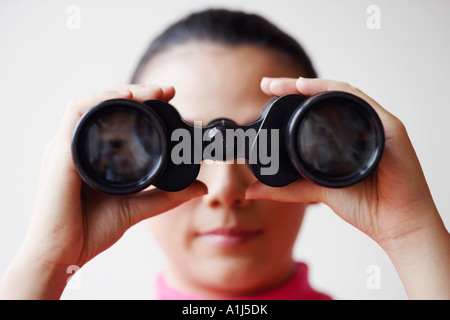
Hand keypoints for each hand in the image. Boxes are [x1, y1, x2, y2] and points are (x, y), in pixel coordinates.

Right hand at [0, 85, 206, 298]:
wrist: (64, 254)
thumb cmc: (90, 231)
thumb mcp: (137, 208)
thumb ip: (167, 197)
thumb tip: (201, 188)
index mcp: (91, 154)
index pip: (114, 118)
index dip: (140, 104)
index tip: (170, 99)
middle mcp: (78, 145)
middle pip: (105, 105)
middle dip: (137, 93)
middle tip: (167, 91)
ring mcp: (67, 146)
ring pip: (93, 102)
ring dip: (124, 91)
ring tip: (154, 92)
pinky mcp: (60, 152)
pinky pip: (78, 113)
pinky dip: (102, 101)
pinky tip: (127, 99)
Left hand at [246, 77, 449, 298]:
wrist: (395, 225)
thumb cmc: (364, 207)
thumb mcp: (316, 192)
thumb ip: (286, 189)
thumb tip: (251, 190)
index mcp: (345, 136)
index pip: (316, 109)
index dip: (291, 98)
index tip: (265, 91)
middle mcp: (360, 125)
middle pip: (325, 97)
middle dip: (294, 86)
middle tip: (267, 83)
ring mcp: (376, 123)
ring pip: (340, 94)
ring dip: (310, 85)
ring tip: (284, 84)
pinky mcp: (390, 127)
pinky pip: (359, 101)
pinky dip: (334, 92)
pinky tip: (312, 89)